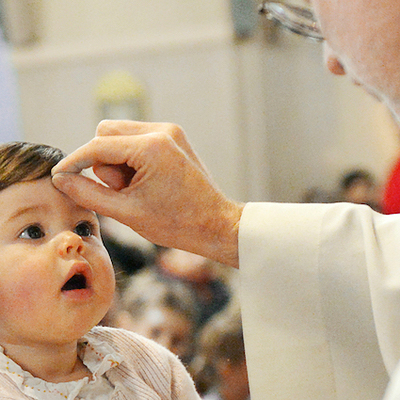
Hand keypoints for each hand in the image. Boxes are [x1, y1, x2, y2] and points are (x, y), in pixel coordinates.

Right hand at [52, 120, 243, 266]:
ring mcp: (170, 132)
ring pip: (121, 135)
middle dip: (102, 162)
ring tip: (136, 189)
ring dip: (117, 161)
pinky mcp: (173, 138)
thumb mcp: (127, 213)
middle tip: (120, 190)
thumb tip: (62, 179)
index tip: (59, 176)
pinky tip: (145, 182)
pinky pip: (137, 140)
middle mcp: (161, 131)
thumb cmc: (177, 223)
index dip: (74, 162)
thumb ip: (89, 194)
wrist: (215, 224)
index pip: (97, 146)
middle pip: (106, 132)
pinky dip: (131, 159)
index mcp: (150, 147)